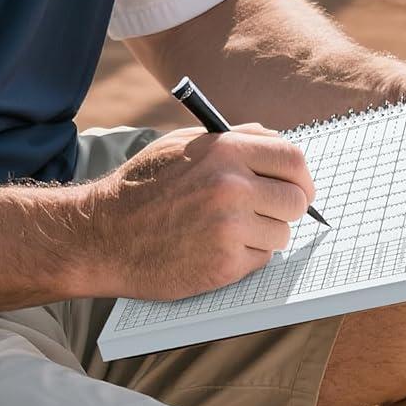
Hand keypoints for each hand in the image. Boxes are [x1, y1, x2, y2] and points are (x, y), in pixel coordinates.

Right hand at [77, 125, 317, 302]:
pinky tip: (214, 247)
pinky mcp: (224, 265)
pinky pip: (261, 259)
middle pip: (296, 200)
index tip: (299, 186)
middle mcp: (232, 187)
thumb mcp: (183, 145)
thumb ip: (233, 139)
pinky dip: (246, 256)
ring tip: (228, 230)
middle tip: (267, 212)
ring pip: (281, 233)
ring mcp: (230, 229)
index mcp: (225, 151)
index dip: (301, 176)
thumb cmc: (142, 187)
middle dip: (286, 207)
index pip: (293, 160)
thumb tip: (276, 143)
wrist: (103, 234)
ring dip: (264, 234)